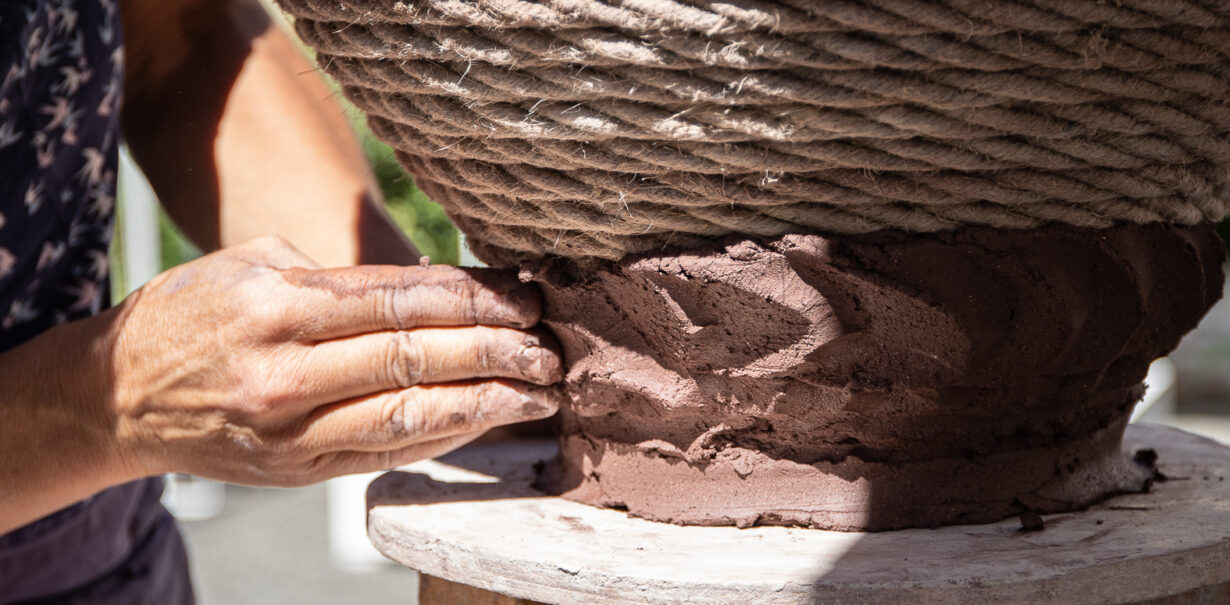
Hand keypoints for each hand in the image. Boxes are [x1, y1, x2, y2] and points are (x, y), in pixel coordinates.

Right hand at [100, 235, 561, 485]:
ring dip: (487, 403)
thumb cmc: (191, 316)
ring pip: (410, 415)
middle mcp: (287, 373)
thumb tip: (433, 288)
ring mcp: (293, 431)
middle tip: (550, 346)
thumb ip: (337, 275)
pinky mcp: (299, 471)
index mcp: (278, 308)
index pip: (400, 299)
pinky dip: (445, 435)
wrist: (115, 398)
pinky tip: (487, 419)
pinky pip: (387, 452)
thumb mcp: (251, 265)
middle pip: (416, 357)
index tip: (524, 297)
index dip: (473, 299)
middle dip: (495, 350)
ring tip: (538, 391)